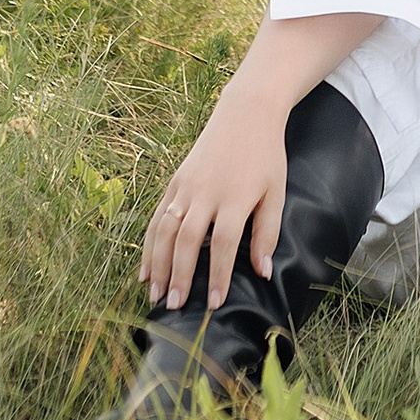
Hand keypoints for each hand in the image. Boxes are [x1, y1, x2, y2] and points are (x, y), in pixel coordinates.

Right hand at [140, 8, 378, 312]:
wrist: (246, 114)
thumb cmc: (266, 157)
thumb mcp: (276, 192)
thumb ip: (267, 233)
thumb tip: (263, 272)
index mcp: (234, 197)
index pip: (222, 244)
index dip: (216, 275)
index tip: (214, 303)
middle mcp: (205, 192)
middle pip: (186, 240)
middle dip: (179, 275)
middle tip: (175, 306)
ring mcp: (185, 186)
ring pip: (164, 229)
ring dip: (157, 264)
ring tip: (155, 294)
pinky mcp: (175, 181)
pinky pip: (157, 217)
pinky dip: (148, 245)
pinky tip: (144, 269)